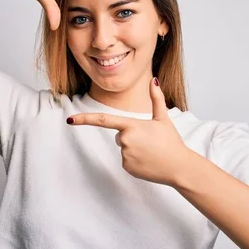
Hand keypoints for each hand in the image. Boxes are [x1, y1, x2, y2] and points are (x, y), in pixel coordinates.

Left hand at [67, 78, 191, 186]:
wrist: (179, 167)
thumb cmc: (171, 142)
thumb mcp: (163, 118)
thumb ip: (156, 98)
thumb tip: (154, 80)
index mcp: (131, 125)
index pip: (102, 120)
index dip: (84, 120)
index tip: (69, 120)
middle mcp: (125, 140)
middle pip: (119, 134)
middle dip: (131, 136)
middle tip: (149, 141)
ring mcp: (125, 155)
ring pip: (123, 147)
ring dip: (134, 148)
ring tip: (150, 152)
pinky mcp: (127, 167)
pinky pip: (126, 160)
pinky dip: (135, 160)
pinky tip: (148, 161)